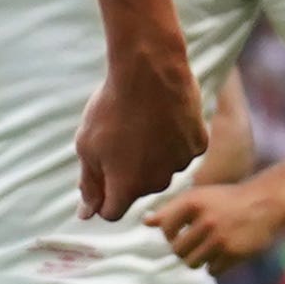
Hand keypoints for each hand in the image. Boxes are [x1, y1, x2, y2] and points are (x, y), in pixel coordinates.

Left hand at [71, 49, 202, 223]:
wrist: (149, 69)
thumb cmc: (111, 108)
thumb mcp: (86, 146)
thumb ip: (88, 184)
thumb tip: (86, 214)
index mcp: (127, 187)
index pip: (112, 211)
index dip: (101, 195)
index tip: (99, 170)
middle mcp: (158, 183)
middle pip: (138, 189)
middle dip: (126, 172)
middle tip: (118, 137)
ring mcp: (181, 163)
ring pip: (162, 169)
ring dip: (151, 156)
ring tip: (140, 124)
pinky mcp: (198, 143)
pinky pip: (182, 150)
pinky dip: (173, 140)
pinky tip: (163, 118)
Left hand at [148, 171, 284, 272]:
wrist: (265, 203)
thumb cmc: (226, 200)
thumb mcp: (199, 197)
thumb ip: (171, 209)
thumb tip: (146, 222)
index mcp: (193, 202)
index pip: (165, 230)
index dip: (170, 234)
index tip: (180, 232)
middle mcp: (205, 220)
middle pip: (177, 250)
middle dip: (184, 249)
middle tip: (197, 242)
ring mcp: (220, 238)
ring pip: (192, 263)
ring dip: (199, 259)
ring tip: (210, 247)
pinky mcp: (233, 253)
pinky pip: (212, 270)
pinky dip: (216, 265)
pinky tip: (224, 252)